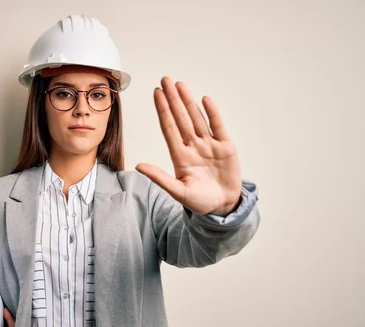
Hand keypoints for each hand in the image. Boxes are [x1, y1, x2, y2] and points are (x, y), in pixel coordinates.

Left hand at [136, 77, 241, 215]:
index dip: (162, 110)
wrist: (223, 207)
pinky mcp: (226, 147)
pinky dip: (212, 113)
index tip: (156, 93)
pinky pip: (218, 126)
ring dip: (188, 101)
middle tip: (165, 80)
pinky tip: (205, 100)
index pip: (169, 127)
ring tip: (180, 85)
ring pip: (197, 118)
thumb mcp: (178, 191)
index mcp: (180, 156)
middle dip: (173, 99)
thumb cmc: (199, 201)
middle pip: (181, 118)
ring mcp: (209, 145)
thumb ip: (159, 178)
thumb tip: (138, 166)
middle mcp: (193, 146)